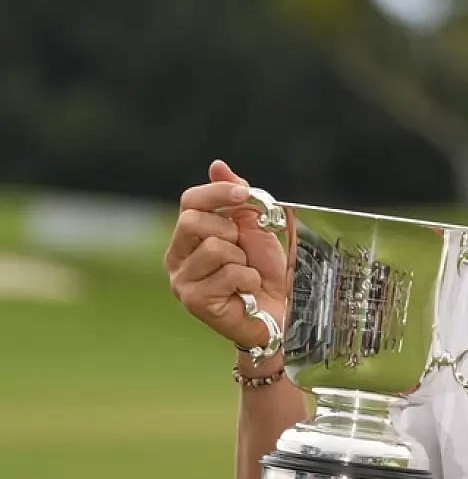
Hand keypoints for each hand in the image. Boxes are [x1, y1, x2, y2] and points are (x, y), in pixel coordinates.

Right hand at [164, 160, 288, 350]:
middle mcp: (177, 258)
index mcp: (188, 237)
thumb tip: (217, 166)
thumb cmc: (265, 273)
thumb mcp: (255, 229)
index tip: (244, 195)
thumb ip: (237, 199)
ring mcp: (182, 281)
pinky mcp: (194, 301)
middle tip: (243, 250)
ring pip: (214, 248)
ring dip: (243, 259)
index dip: (216, 193)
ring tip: (246, 275)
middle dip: (230, 231)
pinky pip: (228, 273)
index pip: (189, 202)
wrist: (279, 313)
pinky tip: (247, 292)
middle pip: (192, 221)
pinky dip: (248, 279)